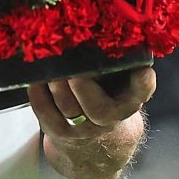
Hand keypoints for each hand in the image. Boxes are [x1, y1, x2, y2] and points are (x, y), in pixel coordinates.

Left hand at [28, 67, 155, 141]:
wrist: (97, 146)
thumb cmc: (107, 101)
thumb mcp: (121, 88)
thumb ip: (119, 68)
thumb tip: (103, 33)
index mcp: (129, 102)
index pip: (141, 92)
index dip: (143, 84)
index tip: (141, 71)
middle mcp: (108, 119)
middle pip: (97, 108)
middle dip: (82, 87)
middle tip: (72, 69)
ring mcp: (83, 128)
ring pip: (68, 109)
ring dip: (57, 86)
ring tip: (49, 67)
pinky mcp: (59, 132)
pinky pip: (45, 114)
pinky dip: (38, 95)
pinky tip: (35, 80)